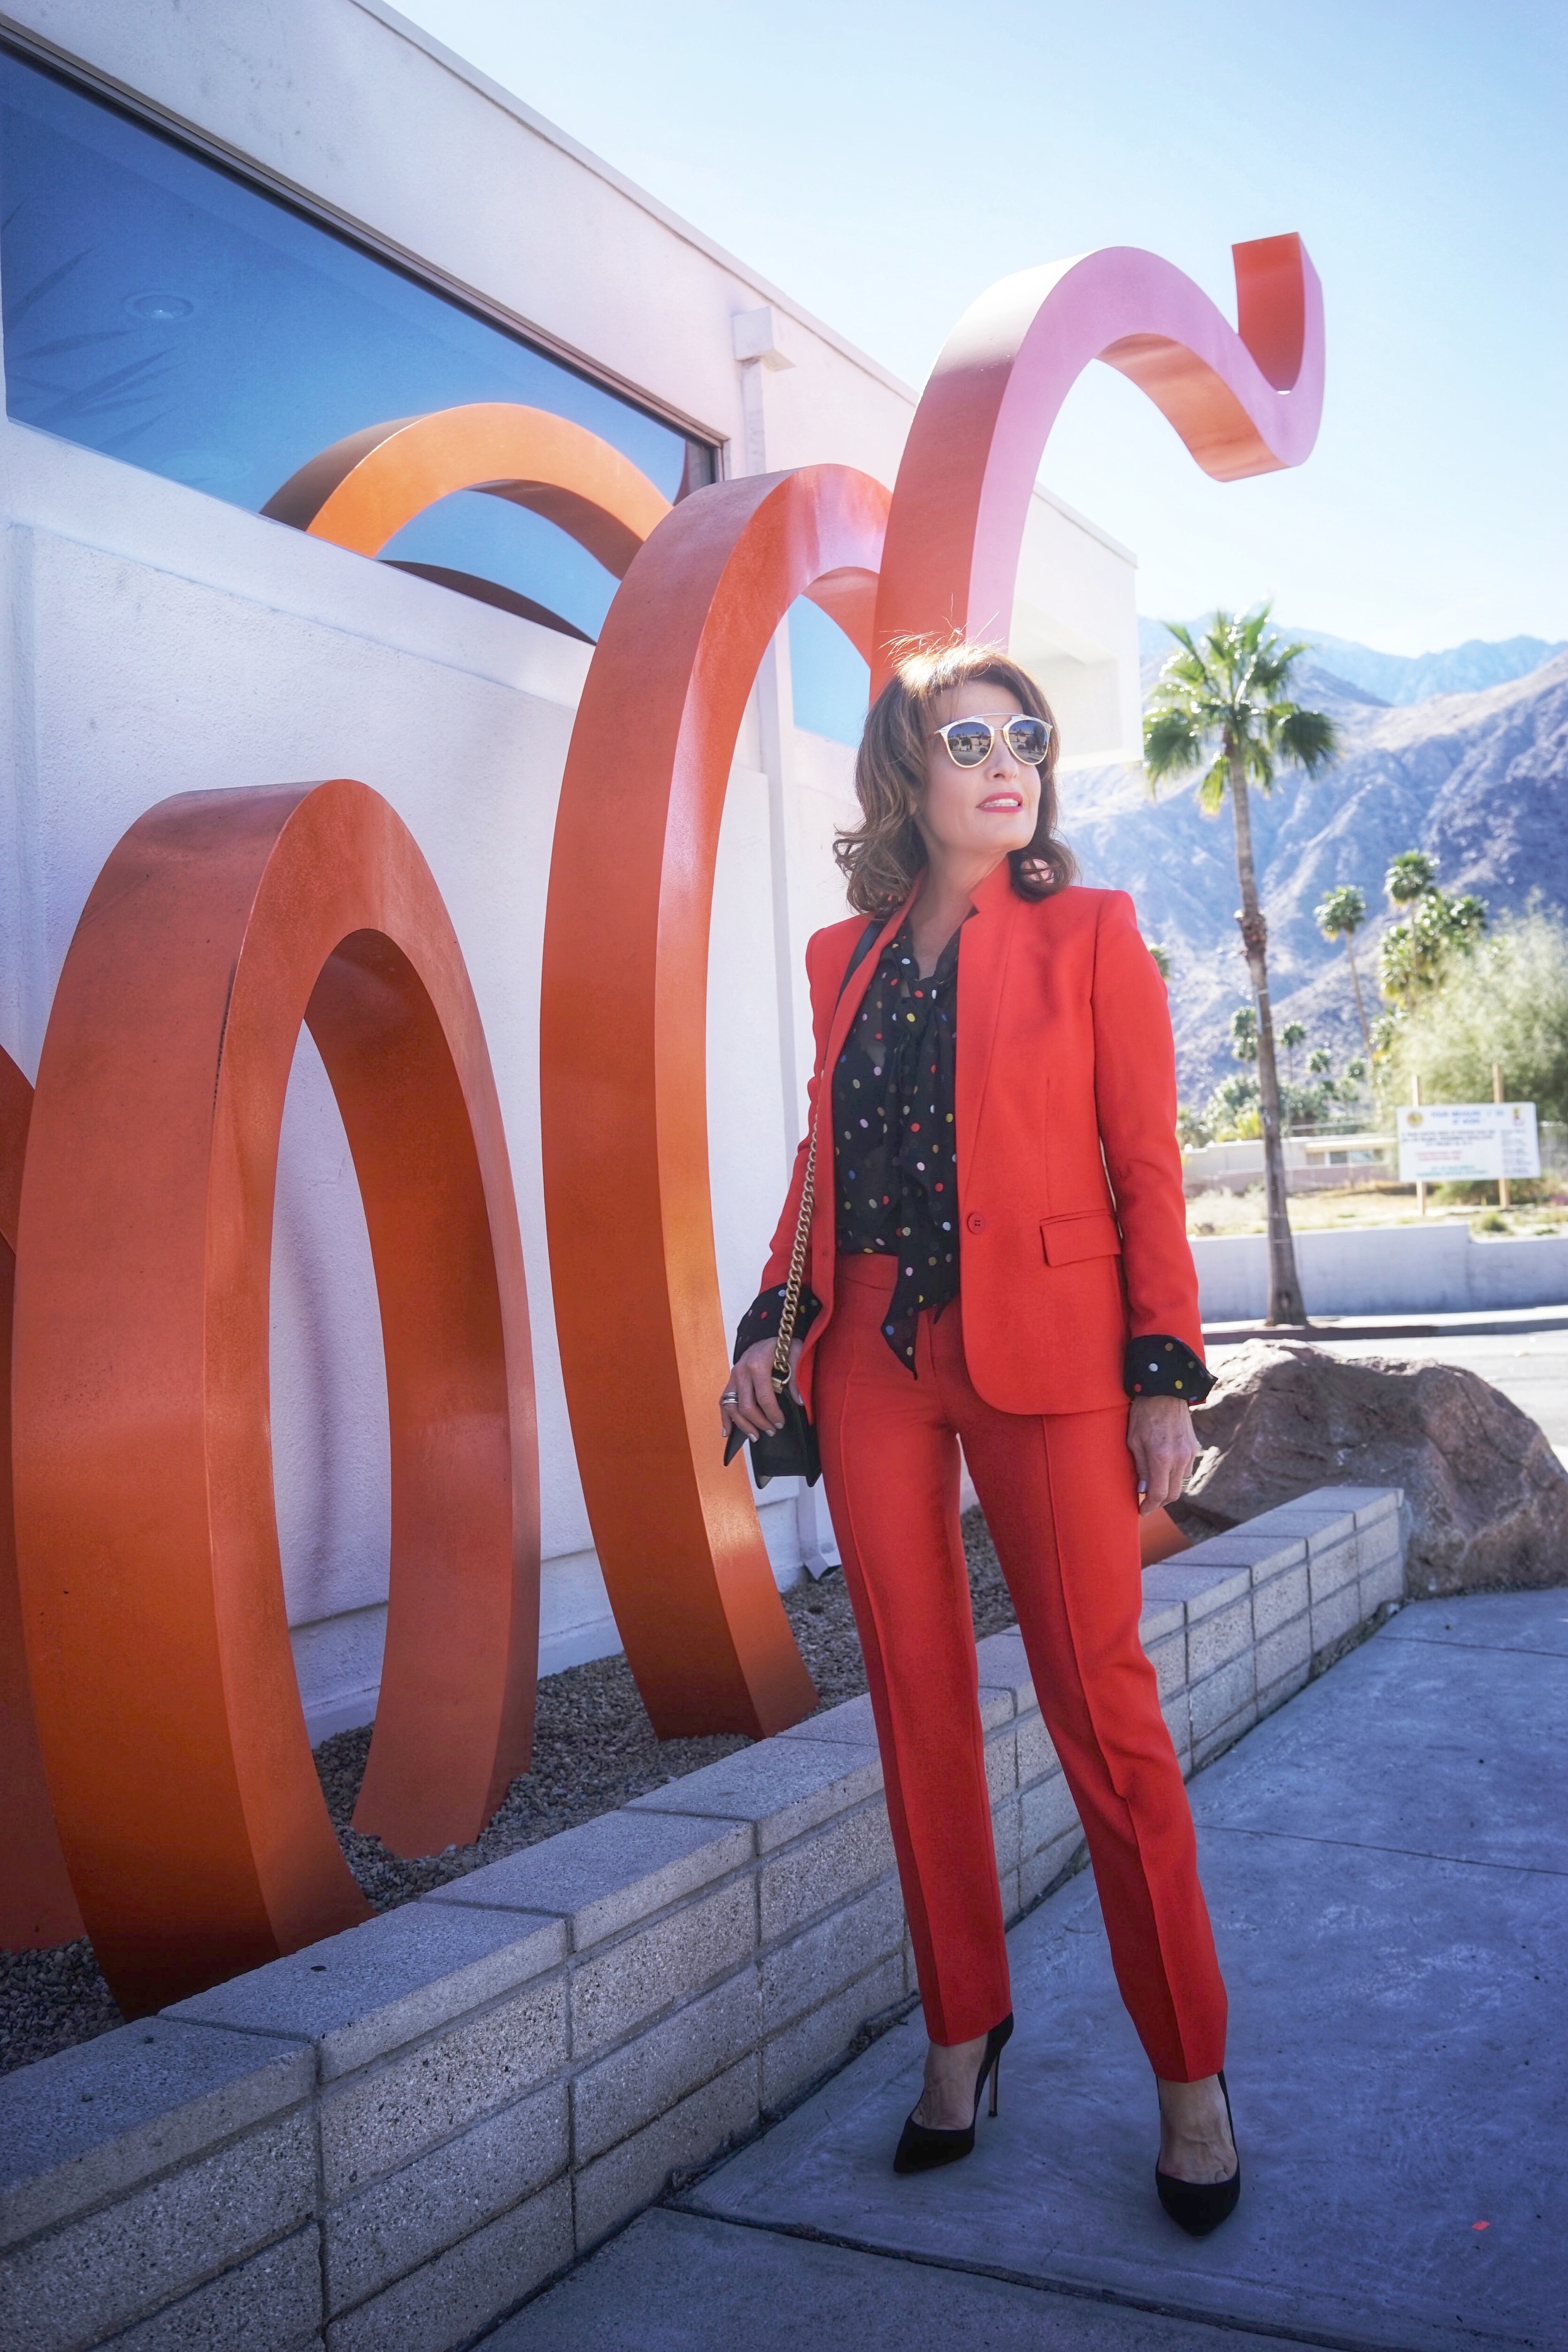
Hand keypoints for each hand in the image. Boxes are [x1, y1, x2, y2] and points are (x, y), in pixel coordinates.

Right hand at [720, 1336, 803, 1442]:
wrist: (766, 1333)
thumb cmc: (782, 1344)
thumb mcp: (795, 1354)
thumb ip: (797, 1377)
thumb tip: (799, 1402)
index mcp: (758, 1365)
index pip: (764, 1398)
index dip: (772, 1414)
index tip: (780, 1424)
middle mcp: (742, 1371)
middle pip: (746, 1406)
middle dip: (759, 1422)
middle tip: (771, 1431)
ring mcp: (733, 1376)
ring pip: (732, 1406)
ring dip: (742, 1424)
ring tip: (755, 1436)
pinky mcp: (730, 1379)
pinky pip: (723, 1401)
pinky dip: (725, 1418)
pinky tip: (728, 1432)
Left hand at [1127, 1394, 1196, 1514]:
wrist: (1165, 1391)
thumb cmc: (1143, 1413)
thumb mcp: (1134, 1440)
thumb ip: (1141, 1468)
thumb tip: (1144, 1490)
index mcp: (1162, 1457)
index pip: (1159, 1494)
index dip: (1150, 1506)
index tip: (1142, 1511)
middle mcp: (1180, 1458)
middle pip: (1173, 1494)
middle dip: (1159, 1503)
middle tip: (1147, 1504)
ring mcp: (1190, 1453)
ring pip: (1181, 1484)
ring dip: (1168, 1490)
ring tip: (1154, 1488)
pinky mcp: (1194, 1447)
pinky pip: (1186, 1470)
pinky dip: (1176, 1476)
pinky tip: (1165, 1471)